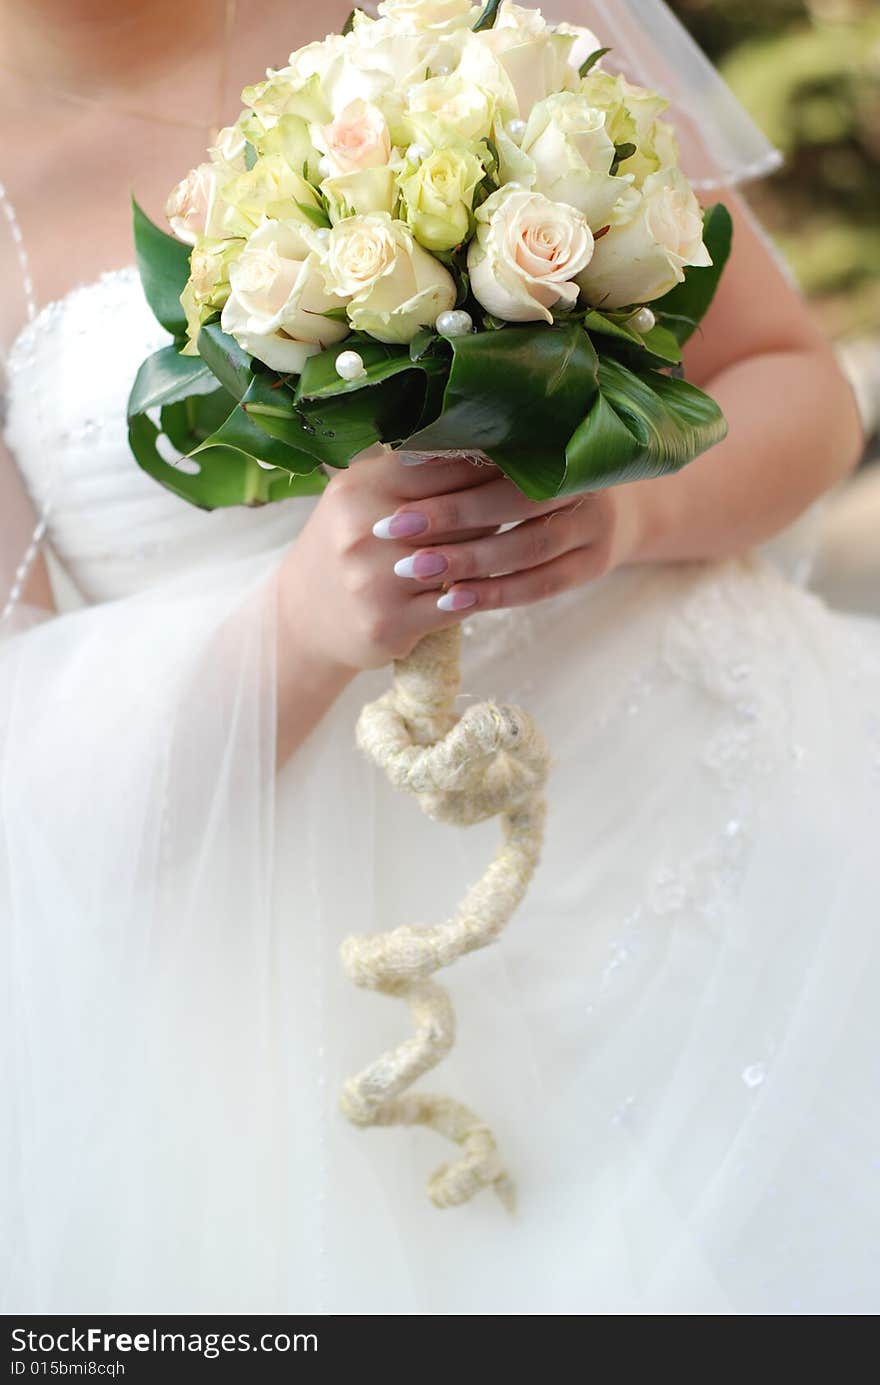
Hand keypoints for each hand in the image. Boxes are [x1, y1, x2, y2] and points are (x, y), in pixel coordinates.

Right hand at [277, 450, 504, 674]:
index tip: (515, 460)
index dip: (483, 463)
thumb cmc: (348, 547)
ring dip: (491, 552)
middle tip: (521, 504)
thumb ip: (410, 470)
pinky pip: (457, 604)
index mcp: (359, 488)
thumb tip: (484, 441)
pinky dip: (477, 594)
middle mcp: (363, 531)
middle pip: (459, 512)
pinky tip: (487, 585)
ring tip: (510, 542)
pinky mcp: (390, 624)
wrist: (303, 619)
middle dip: (494, 509)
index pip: (440, 464)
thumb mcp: (361, 497)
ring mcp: (375, 581)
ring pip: (464, 558)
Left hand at [378, 461, 641, 613]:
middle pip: (516, 502)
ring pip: (528, 548)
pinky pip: (541, 585)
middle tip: (393, 529)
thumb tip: (411, 454)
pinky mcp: (593, 565)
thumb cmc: (542, 479)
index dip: (451, 466)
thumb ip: (477, 455)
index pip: (502, 456)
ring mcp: (594, 526)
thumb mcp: (521, 458)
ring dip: (469, 561)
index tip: (401, 475)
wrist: (613, 511)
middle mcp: (586, 483)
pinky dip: (495, 593)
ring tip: (415, 568)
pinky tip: (452, 600)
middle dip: (452, 516)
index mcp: (563, 443)